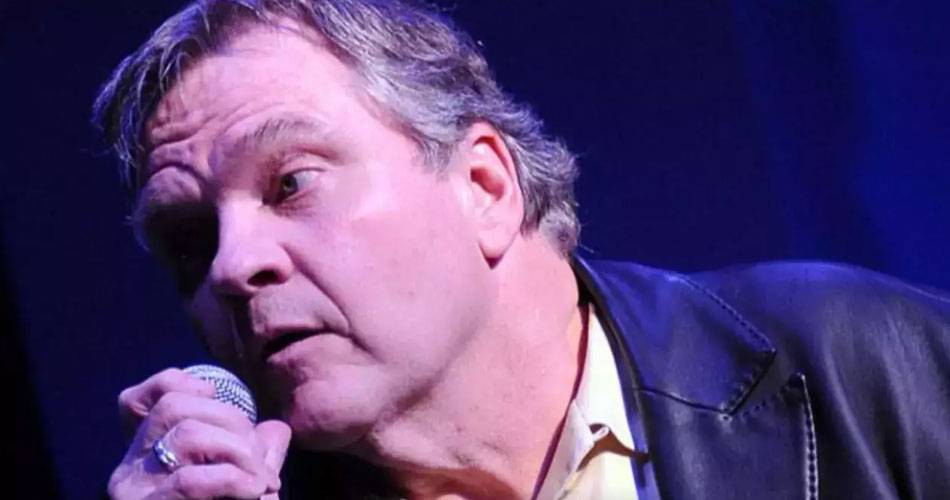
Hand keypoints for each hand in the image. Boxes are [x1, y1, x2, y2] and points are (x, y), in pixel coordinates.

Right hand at [107, 368, 290, 498]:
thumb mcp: (241, 490)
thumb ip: (255, 459)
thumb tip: (276, 430)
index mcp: (144, 459)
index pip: (144, 396)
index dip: (188, 386)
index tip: (227, 408)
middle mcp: (128, 472)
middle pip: (177, 406)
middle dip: (234, 422)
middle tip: (261, 461)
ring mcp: (133, 494)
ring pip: (187, 434)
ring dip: (240, 451)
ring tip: (262, 482)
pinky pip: (192, 480)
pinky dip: (235, 480)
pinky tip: (254, 491)